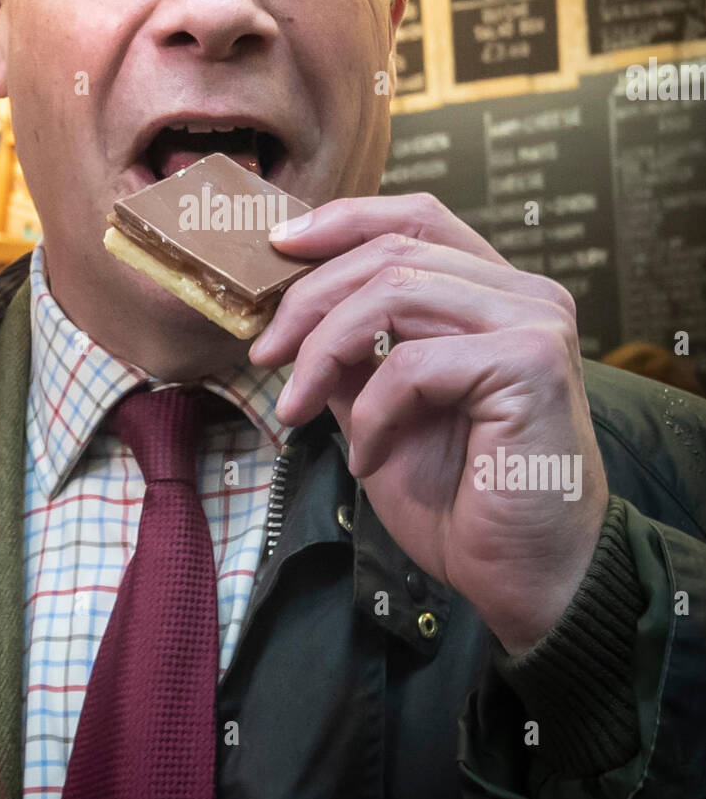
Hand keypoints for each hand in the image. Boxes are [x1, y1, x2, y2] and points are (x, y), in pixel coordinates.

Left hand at [248, 193, 609, 655]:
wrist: (525, 580)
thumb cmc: (464, 502)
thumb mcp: (381, 409)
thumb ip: (352, 353)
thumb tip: (291, 311)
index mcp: (495, 295)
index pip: (417, 217)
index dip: (344, 220)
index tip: (278, 245)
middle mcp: (524, 295)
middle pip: (393, 251)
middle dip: (309, 298)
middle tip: (263, 352)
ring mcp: (534, 323)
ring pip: (395, 292)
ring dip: (325, 352)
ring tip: (294, 407)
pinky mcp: (531, 363)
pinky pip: (412, 363)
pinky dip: (369, 411)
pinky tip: (365, 456)